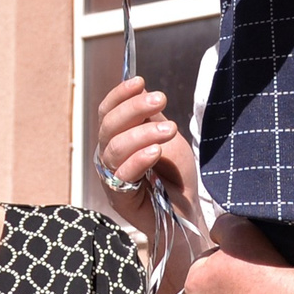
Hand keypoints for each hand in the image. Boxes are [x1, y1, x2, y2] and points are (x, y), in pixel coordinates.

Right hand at [92, 78, 200, 230]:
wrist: (186, 211)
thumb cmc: (174, 175)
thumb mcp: (166, 137)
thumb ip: (151, 117)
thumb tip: (139, 88)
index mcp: (116, 138)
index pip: (107, 112)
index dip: (119, 95)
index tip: (140, 82)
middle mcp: (108, 156)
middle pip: (109, 126)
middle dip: (134, 108)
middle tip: (161, 99)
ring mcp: (111, 178)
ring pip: (116, 148)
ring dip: (143, 133)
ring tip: (170, 129)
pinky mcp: (119, 199)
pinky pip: (123, 175)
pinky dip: (139, 159)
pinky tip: (156, 151)